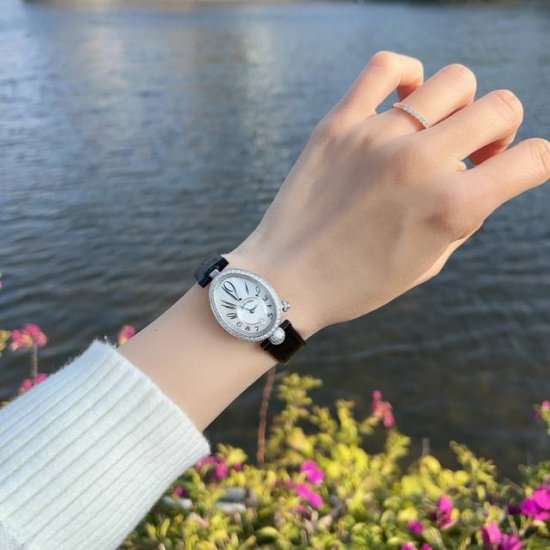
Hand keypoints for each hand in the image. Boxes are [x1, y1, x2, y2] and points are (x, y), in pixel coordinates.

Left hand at [228, 51, 549, 336]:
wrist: (287, 281)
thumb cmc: (358, 283)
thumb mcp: (428, 262)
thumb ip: (463, 213)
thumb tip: (478, 171)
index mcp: (451, 207)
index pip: (534, 158)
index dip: (535, 163)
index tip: (515, 169)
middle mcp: (420, 164)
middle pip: (501, 107)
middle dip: (500, 131)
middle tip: (474, 154)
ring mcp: (377, 137)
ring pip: (454, 81)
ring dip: (459, 106)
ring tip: (436, 130)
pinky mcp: (338, 124)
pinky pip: (386, 66)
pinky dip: (408, 76)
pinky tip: (404, 100)